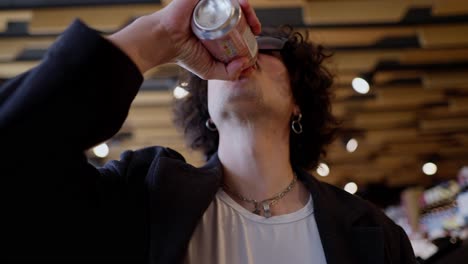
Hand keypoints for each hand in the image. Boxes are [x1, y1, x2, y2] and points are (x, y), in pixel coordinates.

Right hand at [108, 0, 260, 79]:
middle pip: (239, 13)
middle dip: (252, 18)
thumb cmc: (184, 55)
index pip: (239, 28)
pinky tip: (242, 5)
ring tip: (250, 18)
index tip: (256, 38)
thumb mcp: (210, 70)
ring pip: (233, 2)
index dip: (251, 31)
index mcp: (217, 31)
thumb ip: (229, 73)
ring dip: (247, 7)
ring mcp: (209, 5)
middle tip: (256, 28)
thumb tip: (246, 65)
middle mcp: (214, 17)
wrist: (165, 42)